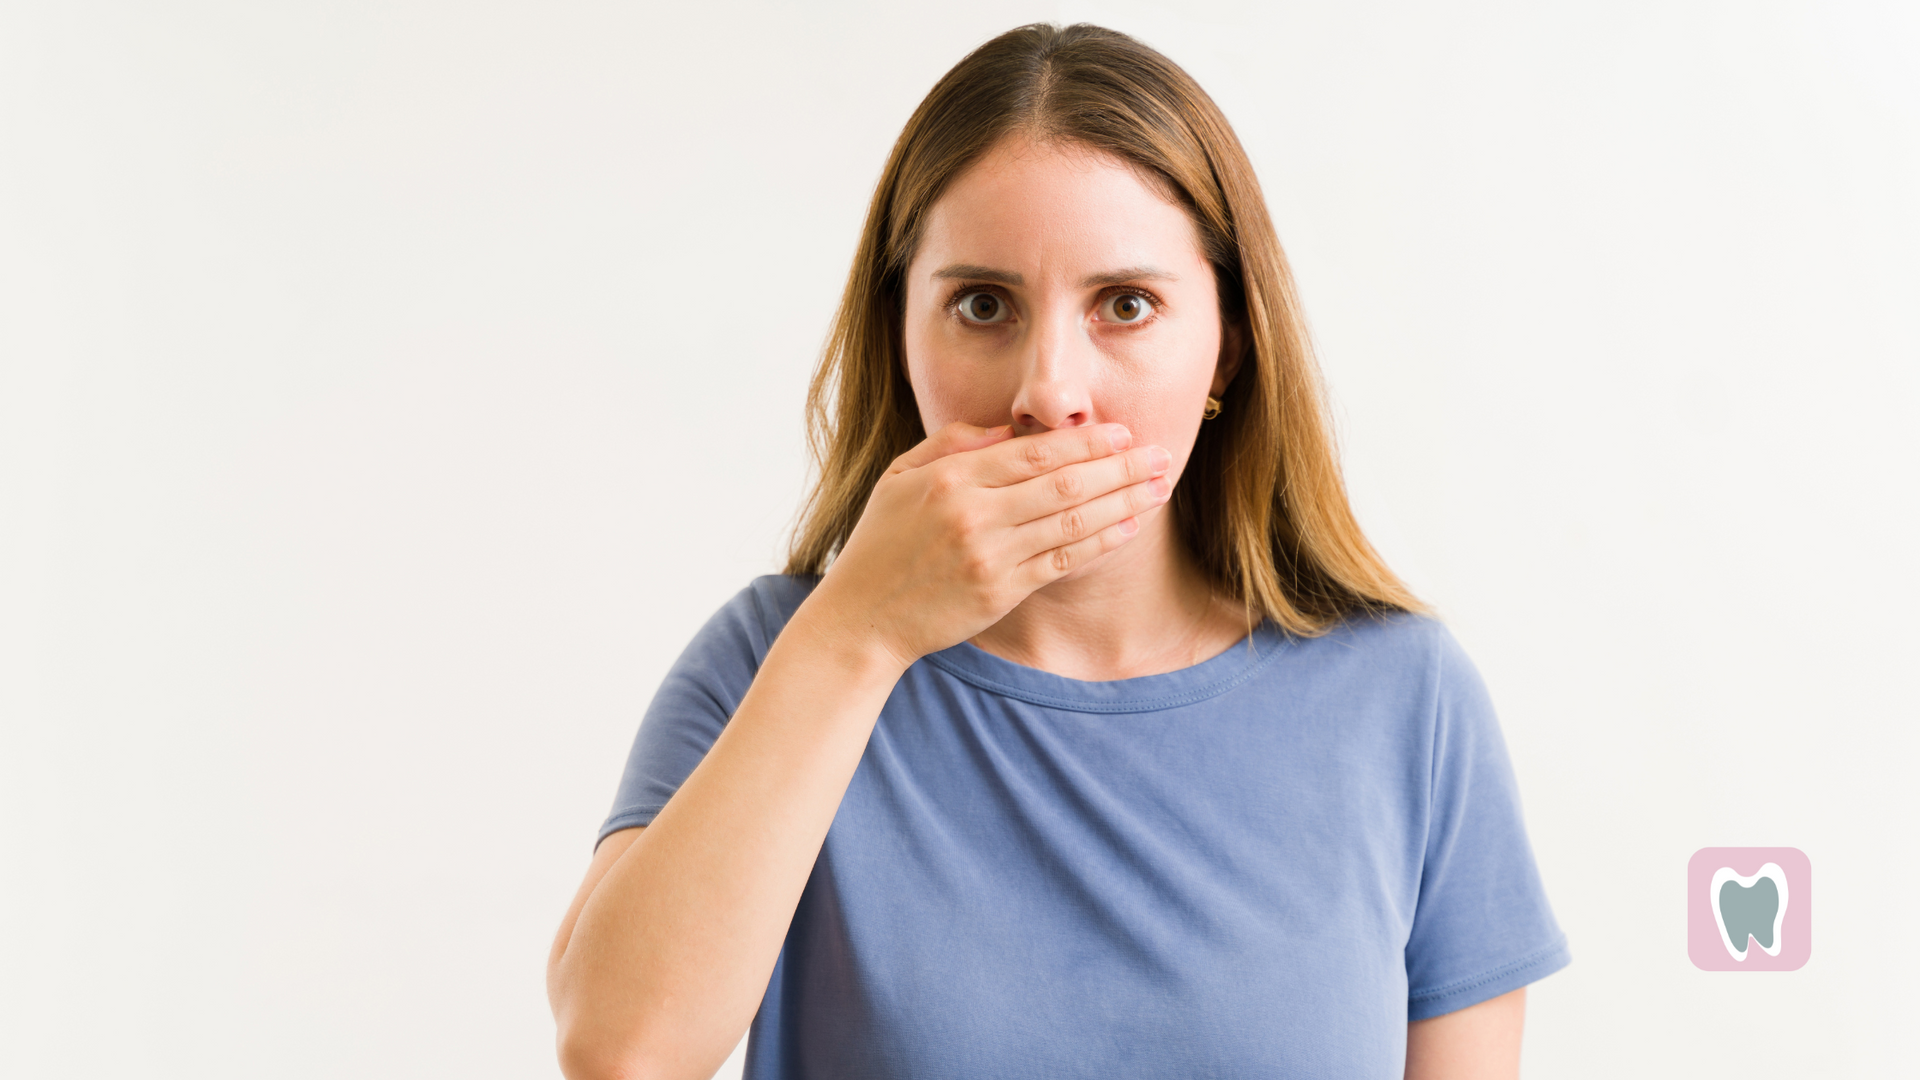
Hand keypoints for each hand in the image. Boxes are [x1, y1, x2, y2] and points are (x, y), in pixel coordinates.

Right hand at [810, 421, 1172, 667]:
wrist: (862, 618)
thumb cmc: (881, 543)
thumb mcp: (900, 477)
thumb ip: (953, 444)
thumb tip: (1009, 426)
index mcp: (951, 479)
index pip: (1034, 451)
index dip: (1085, 441)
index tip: (1123, 432)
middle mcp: (974, 515)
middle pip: (1064, 483)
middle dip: (1120, 468)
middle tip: (1160, 454)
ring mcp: (990, 556)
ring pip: (1072, 522)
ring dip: (1123, 503)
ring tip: (1159, 486)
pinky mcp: (1001, 592)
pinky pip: (1063, 562)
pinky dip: (1100, 542)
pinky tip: (1128, 527)